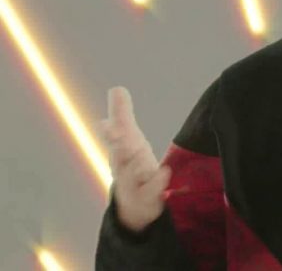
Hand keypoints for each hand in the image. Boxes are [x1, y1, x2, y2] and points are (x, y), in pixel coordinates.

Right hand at [100, 87, 170, 232]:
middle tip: (119, 135)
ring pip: (131, 176)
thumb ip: (122, 115)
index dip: (110, 132)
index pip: (113, 140)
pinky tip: (164, 171)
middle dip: (119, 148)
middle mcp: (122, 169)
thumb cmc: (132, 163)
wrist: (134, 203)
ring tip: (140, 152)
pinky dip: (157, 182)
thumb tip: (117, 89)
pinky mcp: (146, 199)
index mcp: (119, 152)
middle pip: (119, 158)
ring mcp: (133, 186)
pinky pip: (151, 191)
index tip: (105, 123)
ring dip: (135, 164)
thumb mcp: (129, 138)